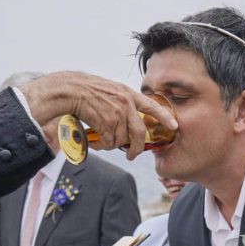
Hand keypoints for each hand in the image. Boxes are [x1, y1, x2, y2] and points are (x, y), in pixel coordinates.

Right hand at [20, 71, 177, 159]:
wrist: (70, 89)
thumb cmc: (87, 91)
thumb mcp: (111, 91)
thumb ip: (123, 104)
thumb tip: (130, 126)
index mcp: (129, 94)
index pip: (152, 106)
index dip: (165, 117)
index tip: (174, 126)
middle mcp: (126, 103)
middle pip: (140, 132)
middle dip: (137, 148)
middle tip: (133, 156)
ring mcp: (118, 113)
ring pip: (121, 139)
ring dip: (111, 144)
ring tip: (100, 138)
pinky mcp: (107, 122)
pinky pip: (109, 142)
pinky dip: (102, 145)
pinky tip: (95, 139)